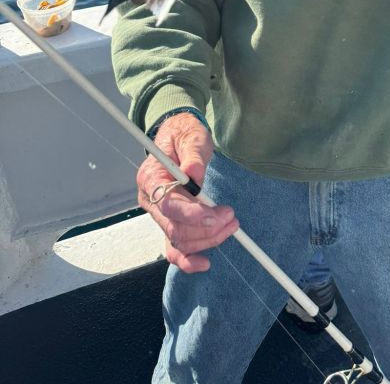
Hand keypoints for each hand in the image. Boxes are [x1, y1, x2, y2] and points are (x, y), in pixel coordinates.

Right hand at [137, 112, 238, 272]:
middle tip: (231, 218)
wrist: (179, 137)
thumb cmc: (183, 135)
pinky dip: (188, 259)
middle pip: (175, 227)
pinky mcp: (170, 221)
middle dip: (206, 229)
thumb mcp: (191, 136)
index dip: (192, 215)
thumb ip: (192, 155)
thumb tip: (193, 173)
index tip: (217, 215)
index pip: (168, 206)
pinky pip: (174, 247)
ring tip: (231, 225)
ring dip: (206, 240)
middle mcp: (150, 201)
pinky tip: (204, 263)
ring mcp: (159, 214)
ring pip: (179, 240)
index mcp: (151, 179)